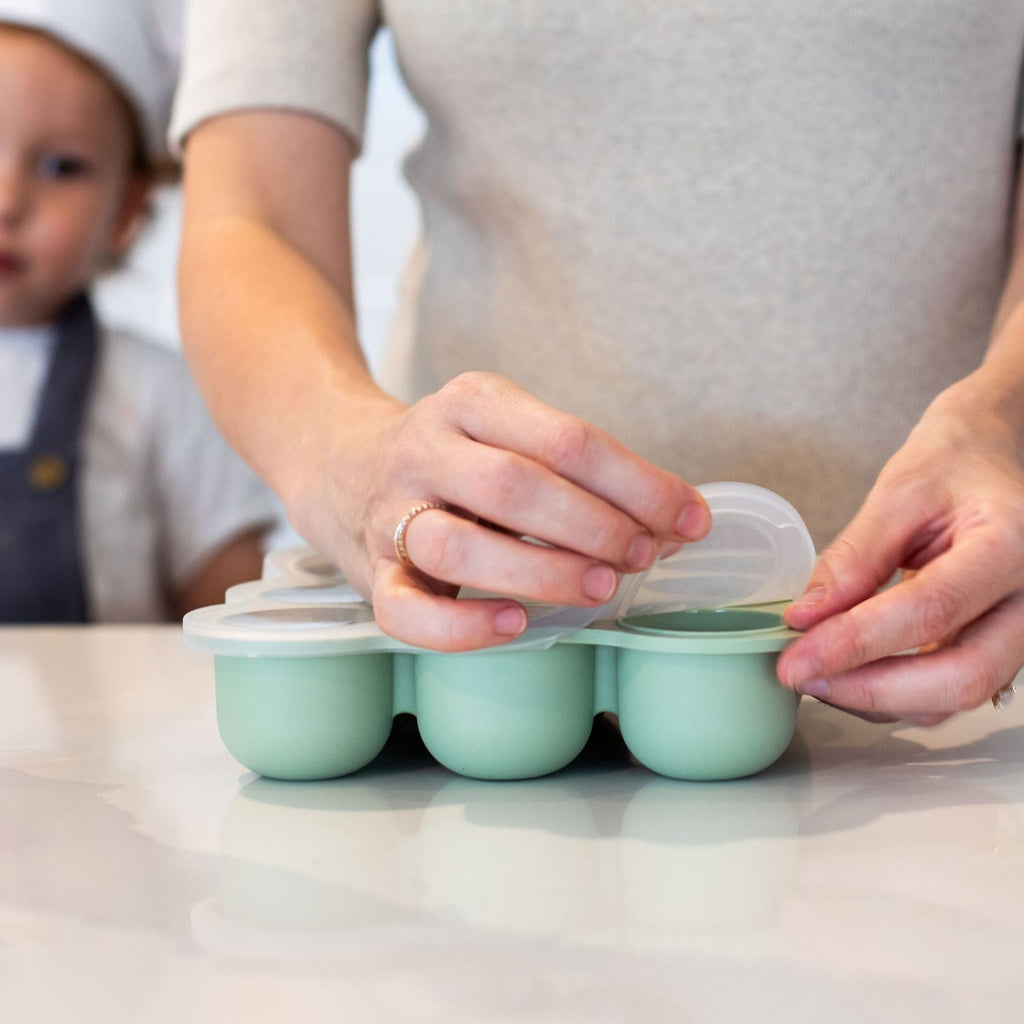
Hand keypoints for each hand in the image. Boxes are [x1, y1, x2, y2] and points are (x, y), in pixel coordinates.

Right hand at [291, 372, 709, 650]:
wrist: (339, 463)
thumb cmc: (455, 460)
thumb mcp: (510, 435)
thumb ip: (581, 474)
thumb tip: (676, 522)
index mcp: (472, 401)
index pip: (567, 439)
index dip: (639, 483)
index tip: (689, 519)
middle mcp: (425, 448)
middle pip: (515, 485)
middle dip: (594, 524)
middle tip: (641, 555)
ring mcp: (392, 511)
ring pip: (459, 542)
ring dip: (541, 568)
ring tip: (600, 587)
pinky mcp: (370, 572)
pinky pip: (405, 610)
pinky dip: (462, 627)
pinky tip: (515, 625)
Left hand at [778, 371, 1023, 723]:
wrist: (993, 456)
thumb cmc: (954, 463)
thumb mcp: (899, 492)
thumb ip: (853, 557)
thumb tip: (805, 618)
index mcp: (1012, 544)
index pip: (930, 611)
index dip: (855, 644)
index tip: (796, 659)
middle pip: (961, 676)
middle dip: (871, 689)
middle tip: (802, 676)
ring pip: (960, 695)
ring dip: (881, 699)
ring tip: (818, 673)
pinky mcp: (1005, 645)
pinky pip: (956, 688)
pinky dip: (898, 693)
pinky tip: (851, 672)